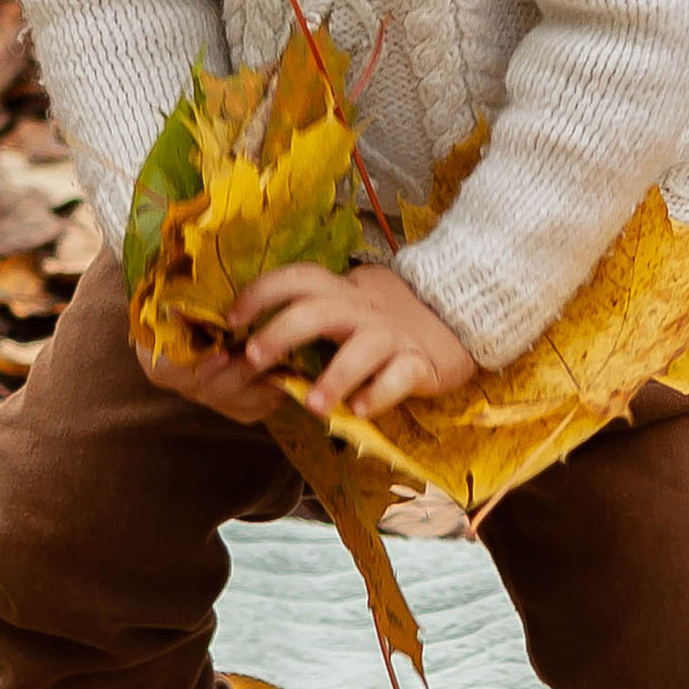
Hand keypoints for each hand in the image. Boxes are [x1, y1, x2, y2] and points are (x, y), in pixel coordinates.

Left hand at [234, 261, 473, 421]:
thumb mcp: (350, 307)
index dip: (261, 294)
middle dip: (280, 331)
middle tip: (252, 358)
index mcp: (341, 293)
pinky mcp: (421, 362)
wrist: (457, 316)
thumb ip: (313, 318)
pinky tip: (360, 410)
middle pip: (318, 310)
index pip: (297, 278)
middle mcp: (362, 310)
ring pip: (360, 349)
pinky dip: (379, 392)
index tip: (231, 320)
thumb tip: (250, 344)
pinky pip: (399, 376)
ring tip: (311, 405)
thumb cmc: (386, 319)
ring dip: (333, 376)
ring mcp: (392, 336)